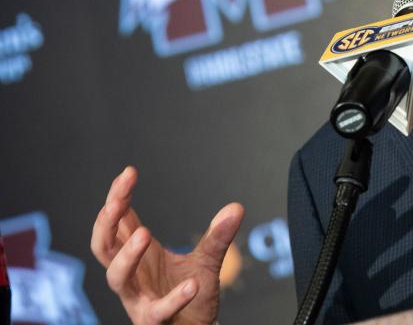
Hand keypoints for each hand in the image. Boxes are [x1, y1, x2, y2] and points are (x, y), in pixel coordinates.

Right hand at [90, 166, 243, 324]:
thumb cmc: (190, 296)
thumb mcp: (206, 262)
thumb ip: (217, 236)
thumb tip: (236, 208)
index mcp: (140, 256)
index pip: (120, 222)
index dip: (118, 198)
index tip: (129, 173)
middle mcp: (132, 276)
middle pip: (104, 246)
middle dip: (106, 223)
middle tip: (118, 201)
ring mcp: (139, 299)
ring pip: (117, 278)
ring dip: (127, 256)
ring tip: (144, 233)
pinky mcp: (153, 322)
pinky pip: (158, 312)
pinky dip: (173, 299)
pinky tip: (192, 286)